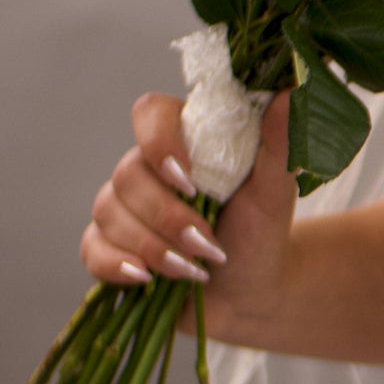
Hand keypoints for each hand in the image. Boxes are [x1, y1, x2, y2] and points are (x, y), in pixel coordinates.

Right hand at [82, 89, 294, 331]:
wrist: (252, 291)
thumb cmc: (261, 233)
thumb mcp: (274, 190)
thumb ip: (279, 142)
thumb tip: (291, 92)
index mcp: (185, 141)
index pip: (149, 112)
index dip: (159, 142)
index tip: (189, 180)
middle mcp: (146, 166)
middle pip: (128, 174)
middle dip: (168, 218)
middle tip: (208, 246)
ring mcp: (123, 206)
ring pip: (108, 212)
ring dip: (153, 247)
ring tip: (194, 270)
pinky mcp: (110, 245)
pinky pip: (92, 248)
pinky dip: (117, 265)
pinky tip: (147, 280)